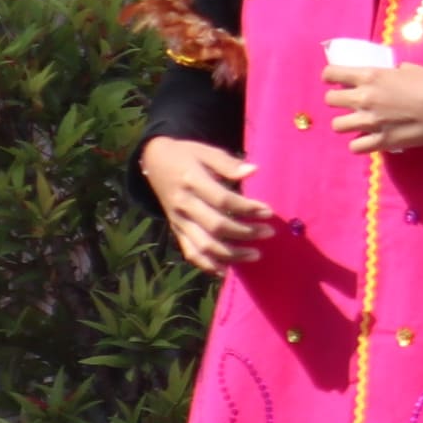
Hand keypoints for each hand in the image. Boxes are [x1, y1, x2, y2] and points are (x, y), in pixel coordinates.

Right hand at [140, 137, 274, 272]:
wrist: (154, 162)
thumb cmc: (187, 155)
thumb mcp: (206, 151)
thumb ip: (228, 163)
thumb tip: (254, 171)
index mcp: (191, 181)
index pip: (222, 200)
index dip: (247, 208)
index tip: (268, 212)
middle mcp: (182, 204)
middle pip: (215, 226)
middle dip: (244, 233)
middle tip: (268, 232)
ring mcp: (178, 220)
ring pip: (203, 245)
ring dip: (230, 254)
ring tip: (255, 255)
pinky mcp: (175, 230)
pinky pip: (189, 252)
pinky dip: (206, 265)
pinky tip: (225, 271)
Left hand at [324, 61, 422, 155]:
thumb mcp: (409, 69)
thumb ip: (388, 74)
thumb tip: (384, 77)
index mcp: (371, 76)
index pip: (331, 73)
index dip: (330, 76)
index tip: (335, 80)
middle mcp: (365, 98)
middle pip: (330, 100)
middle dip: (338, 100)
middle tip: (350, 102)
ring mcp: (371, 122)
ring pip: (337, 126)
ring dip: (346, 123)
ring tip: (358, 122)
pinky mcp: (381, 141)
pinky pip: (355, 147)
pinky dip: (359, 143)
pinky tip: (369, 138)